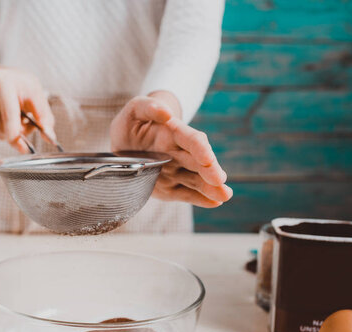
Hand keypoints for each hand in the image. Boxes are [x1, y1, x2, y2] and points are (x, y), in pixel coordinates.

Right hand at [0, 65, 55, 152]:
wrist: (0, 76)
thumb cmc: (21, 85)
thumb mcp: (36, 93)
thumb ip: (44, 116)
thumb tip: (50, 138)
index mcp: (2, 81)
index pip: (8, 114)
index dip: (16, 133)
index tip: (24, 148)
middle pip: (1, 127)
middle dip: (17, 133)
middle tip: (28, 125)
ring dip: (10, 132)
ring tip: (18, 117)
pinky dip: (2, 130)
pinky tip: (7, 117)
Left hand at [110, 93, 232, 207]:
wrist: (126, 143)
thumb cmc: (133, 122)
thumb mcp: (135, 109)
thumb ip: (148, 107)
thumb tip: (166, 113)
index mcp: (173, 132)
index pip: (190, 140)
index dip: (200, 149)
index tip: (208, 159)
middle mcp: (178, 153)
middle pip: (198, 162)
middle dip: (210, 172)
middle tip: (221, 181)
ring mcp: (175, 171)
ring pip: (195, 179)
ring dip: (210, 188)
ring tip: (225, 195)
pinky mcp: (169, 187)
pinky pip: (184, 193)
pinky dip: (198, 199)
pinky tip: (213, 203)